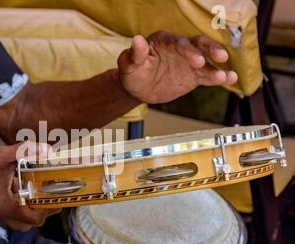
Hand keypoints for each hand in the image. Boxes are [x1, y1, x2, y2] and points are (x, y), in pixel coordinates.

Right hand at [0, 142, 59, 230]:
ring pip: (44, 210)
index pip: (40, 215)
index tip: (53, 183)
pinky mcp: (22, 219)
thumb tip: (49, 149)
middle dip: (50, 193)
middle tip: (49, 177)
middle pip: (46, 211)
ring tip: (37, 180)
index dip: (50, 200)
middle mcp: (18, 222)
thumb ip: (22, 150)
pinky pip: (39, 210)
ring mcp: (21, 223)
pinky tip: (32, 185)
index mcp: (9, 210)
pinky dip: (39, 197)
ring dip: (45, 195)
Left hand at [118, 31, 237, 103]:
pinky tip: (230, 79)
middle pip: (198, 44)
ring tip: (227, 76)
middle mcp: (179, 48)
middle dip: (209, 50)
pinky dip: (219, 77)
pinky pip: (208, 75)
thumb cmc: (132, 73)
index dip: (189, 51)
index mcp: (163, 41)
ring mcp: (188, 61)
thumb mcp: (128, 64)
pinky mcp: (194, 75)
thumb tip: (137, 39)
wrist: (137, 89)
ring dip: (217, 66)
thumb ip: (135, 53)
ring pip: (207, 60)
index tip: (197, 61)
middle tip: (220, 58)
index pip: (178, 43)